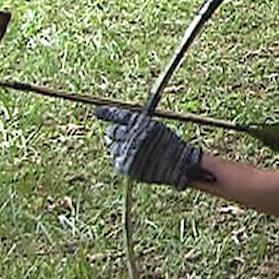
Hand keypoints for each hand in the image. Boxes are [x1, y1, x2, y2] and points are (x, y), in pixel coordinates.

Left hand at [94, 107, 210, 188]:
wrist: (180, 165)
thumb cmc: (170, 144)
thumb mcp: (156, 127)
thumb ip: (137, 125)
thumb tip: (113, 126)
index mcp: (141, 124)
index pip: (118, 116)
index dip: (106, 113)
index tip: (97, 112)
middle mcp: (133, 137)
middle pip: (112, 132)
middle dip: (113, 133)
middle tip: (116, 134)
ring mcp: (129, 152)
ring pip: (112, 147)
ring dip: (117, 146)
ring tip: (130, 149)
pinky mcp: (127, 166)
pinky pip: (116, 160)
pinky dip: (120, 159)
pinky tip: (130, 158)